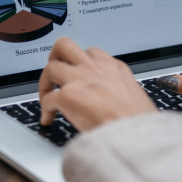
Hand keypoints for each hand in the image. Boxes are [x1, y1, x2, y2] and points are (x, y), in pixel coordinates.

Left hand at [39, 37, 155, 130]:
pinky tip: (48, 119)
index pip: (91, 52)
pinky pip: (47, 98)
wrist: (134, 136)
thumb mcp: (134, 95)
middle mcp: (95, 68)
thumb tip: (110, 99)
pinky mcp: (68, 95)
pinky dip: (45, 109)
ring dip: (45, 83)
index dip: (80, 64)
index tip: (77, 75)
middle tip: (53, 74)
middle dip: (54, 58)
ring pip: (51, 66)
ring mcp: (80, 79)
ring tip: (48, 97)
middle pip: (65, 46)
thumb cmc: (136, 123)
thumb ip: (118, 89)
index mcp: (113, 67)